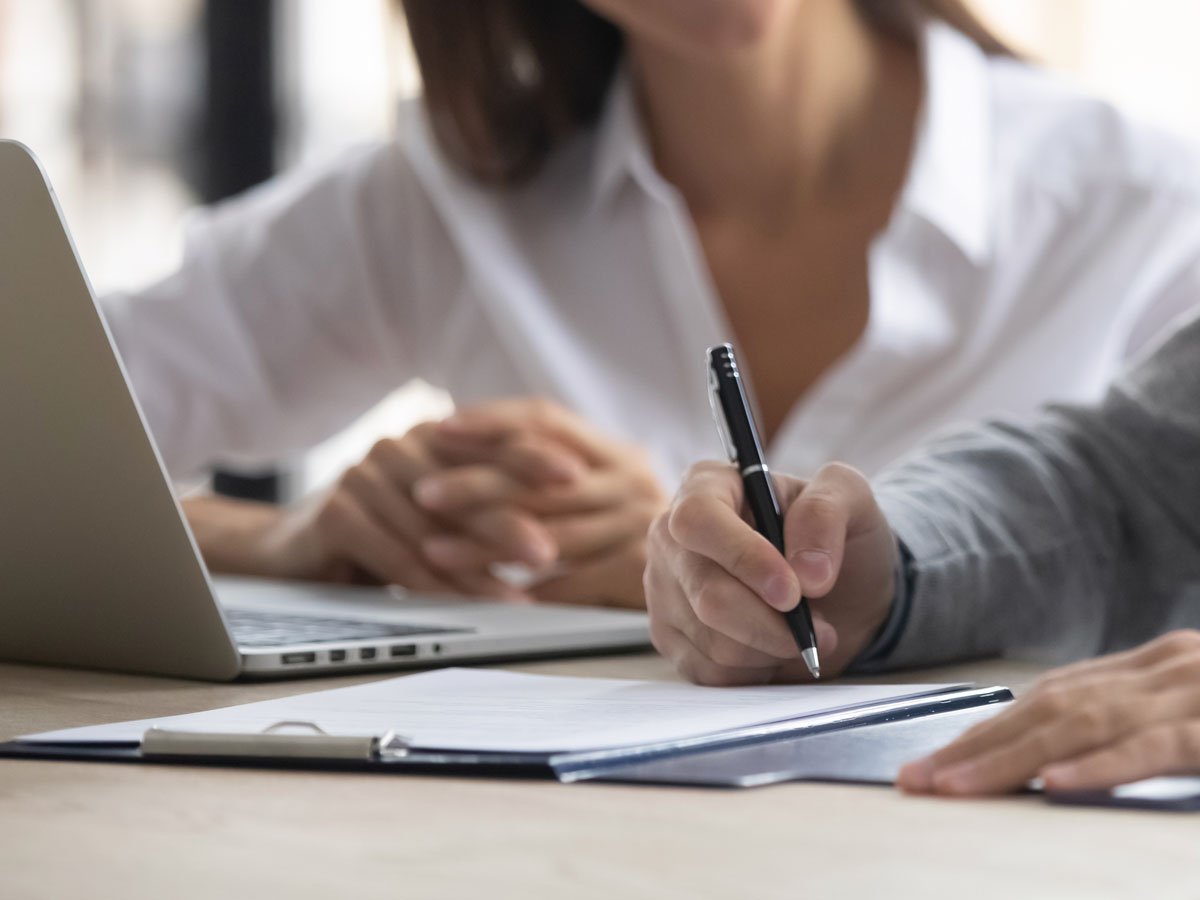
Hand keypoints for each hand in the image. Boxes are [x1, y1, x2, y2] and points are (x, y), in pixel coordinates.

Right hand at [258, 419, 582, 596]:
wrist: (292, 550)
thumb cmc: (383, 533)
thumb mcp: (439, 516)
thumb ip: (484, 507)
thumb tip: (564, 525)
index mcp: (430, 436)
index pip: (488, 441)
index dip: (534, 456)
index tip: (578, 476)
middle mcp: (397, 446)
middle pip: (464, 487)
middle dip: (511, 522)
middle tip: (550, 553)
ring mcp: (363, 475)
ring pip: (433, 530)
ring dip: (475, 569)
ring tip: (514, 599)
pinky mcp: (335, 512)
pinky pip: (397, 555)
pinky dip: (434, 586)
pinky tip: (463, 606)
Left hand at [412, 398, 668, 607]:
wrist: (722, 566)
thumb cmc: (638, 530)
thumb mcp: (608, 487)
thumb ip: (556, 471)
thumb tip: (467, 448)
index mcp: (615, 451)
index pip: (546, 420)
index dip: (491, 421)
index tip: (440, 428)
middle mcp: (630, 480)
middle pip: (540, 478)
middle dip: (474, 485)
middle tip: (424, 493)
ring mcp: (638, 525)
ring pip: (547, 534)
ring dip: (485, 546)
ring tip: (436, 552)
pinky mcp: (640, 571)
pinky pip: (572, 584)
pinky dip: (529, 591)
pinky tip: (490, 596)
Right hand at [644, 461, 897, 685]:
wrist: (836, 590)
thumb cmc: (833, 535)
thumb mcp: (849, 498)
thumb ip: (826, 512)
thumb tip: (806, 571)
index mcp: (706, 486)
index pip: (698, 520)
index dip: (742, 557)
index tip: (792, 591)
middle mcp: (671, 537)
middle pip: (707, 594)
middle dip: (771, 622)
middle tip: (819, 626)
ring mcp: (664, 590)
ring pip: (712, 640)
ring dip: (771, 647)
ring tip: (800, 632)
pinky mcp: (670, 637)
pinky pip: (710, 672)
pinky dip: (756, 670)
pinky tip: (773, 648)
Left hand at [897, 630, 1199, 795]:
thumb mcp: (1192, 706)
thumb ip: (1133, 719)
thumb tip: (1059, 753)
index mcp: (1150, 666)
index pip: (1049, 698)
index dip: (986, 730)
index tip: (933, 761)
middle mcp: (1161, 671)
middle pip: (1049, 709)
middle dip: (975, 746)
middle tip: (917, 779)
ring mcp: (1189, 697)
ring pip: (1083, 724)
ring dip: (1011, 757)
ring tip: (955, 785)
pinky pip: (1152, 748)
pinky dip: (1099, 765)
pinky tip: (1053, 782)